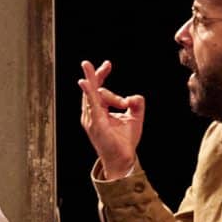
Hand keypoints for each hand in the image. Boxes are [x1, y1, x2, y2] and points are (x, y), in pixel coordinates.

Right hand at [77, 60, 143, 177]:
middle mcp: (92, 114)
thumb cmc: (125, 141)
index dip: (101, 75)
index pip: (98, 89)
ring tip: (87, 66)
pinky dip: (89, 92)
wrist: (123, 160)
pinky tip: (85, 82)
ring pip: (92, 94)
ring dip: (91, 79)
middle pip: (91, 89)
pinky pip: (92, 105)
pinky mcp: (96, 124)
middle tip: (89, 62)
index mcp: (99, 111)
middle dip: (93, 73)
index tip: (108, 64)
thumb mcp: (135, 117)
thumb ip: (136, 102)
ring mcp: (92, 119)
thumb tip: (132, 97)